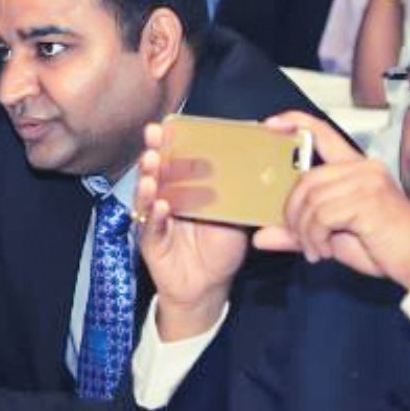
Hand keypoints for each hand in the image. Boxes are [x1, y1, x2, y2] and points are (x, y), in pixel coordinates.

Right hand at [132, 120, 249, 340]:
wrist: (208, 285)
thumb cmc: (221, 247)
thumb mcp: (236, 214)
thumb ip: (240, 190)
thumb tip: (262, 162)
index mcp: (186, 187)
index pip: (176, 158)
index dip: (170, 141)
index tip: (167, 125)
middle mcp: (167, 197)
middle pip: (157, 171)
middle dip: (153, 152)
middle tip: (153, 137)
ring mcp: (156, 218)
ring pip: (148, 195)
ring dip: (148, 179)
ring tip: (150, 166)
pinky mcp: (151, 241)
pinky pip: (151, 226)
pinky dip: (155, 216)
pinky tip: (160, 206)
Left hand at [253, 112, 409, 289]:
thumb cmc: (381, 248)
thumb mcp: (331, 238)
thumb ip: (298, 231)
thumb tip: (259, 237)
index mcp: (357, 168)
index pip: (324, 133)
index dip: (296, 123)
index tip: (271, 124)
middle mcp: (363, 167)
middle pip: (306, 179)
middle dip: (293, 214)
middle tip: (301, 240)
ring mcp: (367, 180)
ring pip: (311, 200)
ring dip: (306, 232)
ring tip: (317, 249)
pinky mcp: (367, 199)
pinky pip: (321, 215)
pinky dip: (316, 238)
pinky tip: (325, 251)